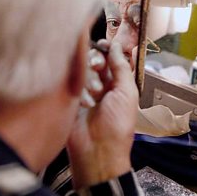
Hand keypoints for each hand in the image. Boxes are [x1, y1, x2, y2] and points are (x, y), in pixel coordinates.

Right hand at [67, 41, 138, 187]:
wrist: (97, 151)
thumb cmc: (117, 126)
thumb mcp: (127, 92)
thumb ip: (122, 67)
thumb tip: (117, 46)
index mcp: (118, 83)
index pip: (111, 57)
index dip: (107, 49)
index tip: (104, 45)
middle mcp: (101, 85)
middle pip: (94, 59)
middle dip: (97, 61)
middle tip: (98, 67)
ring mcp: (84, 91)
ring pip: (81, 69)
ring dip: (89, 79)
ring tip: (94, 97)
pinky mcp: (69, 98)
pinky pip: (69, 82)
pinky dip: (78, 91)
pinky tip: (83, 104)